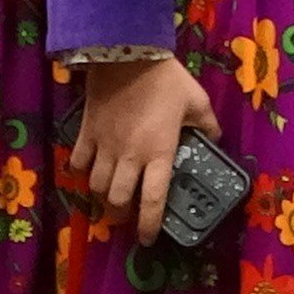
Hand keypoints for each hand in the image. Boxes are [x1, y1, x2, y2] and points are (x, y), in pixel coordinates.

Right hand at [72, 57, 220, 243]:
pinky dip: (81, 171)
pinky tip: (89, 170)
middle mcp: (129, 156)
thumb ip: (207, 125)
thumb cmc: (165, 79)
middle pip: (118, 201)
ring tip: (109, 198)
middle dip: (121, 215)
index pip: (153, 201)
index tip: (148, 240)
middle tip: (126, 217)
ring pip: (96, 186)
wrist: (127, 53)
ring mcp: (105, 146)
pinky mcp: (86, 133)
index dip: (150, 226)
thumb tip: (214, 138)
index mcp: (159, 153)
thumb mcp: (197, 101)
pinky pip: (79, 162)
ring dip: (102, 197)